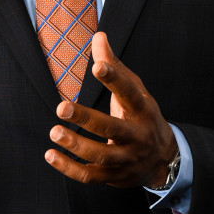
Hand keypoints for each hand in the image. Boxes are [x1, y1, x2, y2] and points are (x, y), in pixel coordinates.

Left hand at [45, 32, 176, 187]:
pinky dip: (69, 168)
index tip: (97, 65)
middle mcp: (137, 135)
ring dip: (75, 145)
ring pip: (101, 155)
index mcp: (143, 109)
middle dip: (86, 118)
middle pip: (112, 127)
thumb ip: (114, 65)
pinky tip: (51, 155)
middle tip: (61, 107)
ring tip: (54, 132)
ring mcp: (126, 158)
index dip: (114, 78)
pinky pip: (90, 175)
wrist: (163, 159)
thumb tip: (98, 36)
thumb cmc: (142, 116)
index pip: (129, 92)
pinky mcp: (114, 177)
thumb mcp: (136, 90)